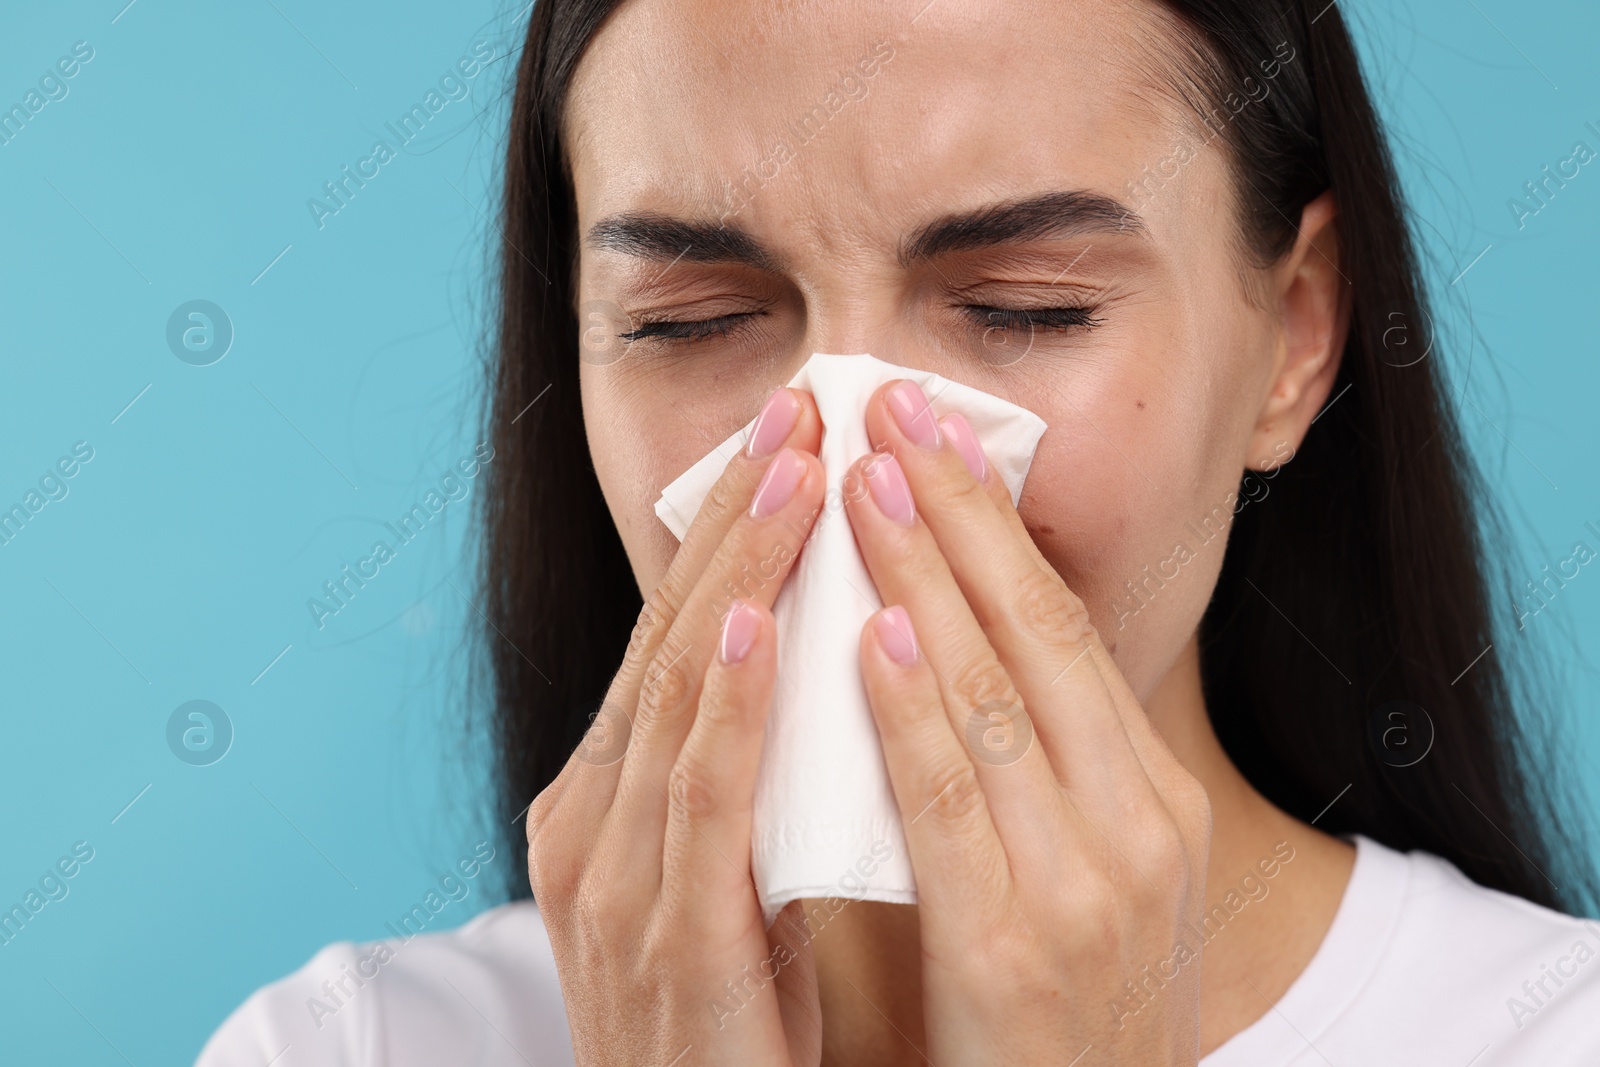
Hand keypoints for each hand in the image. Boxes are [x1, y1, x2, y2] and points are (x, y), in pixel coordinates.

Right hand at [527, 387, 827, 1066]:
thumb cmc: (733, 1014)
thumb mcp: (727, 868)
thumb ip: (745, 768)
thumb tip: (805, 653)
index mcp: (603, 800)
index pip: (671, 636)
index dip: (730, 531)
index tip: (791, 436)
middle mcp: (588, 823)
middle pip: (669, 638)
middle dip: (738, 518)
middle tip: (801, 408)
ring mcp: (613, 880)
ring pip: (677, 696)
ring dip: (740, 574)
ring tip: (797, 471)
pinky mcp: (664, 941)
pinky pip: (699, 802)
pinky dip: (724, 706)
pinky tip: (757, 622)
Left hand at [843, 379, 1213, 1064]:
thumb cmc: (1051, 1014)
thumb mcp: (1075, 877)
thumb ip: (1021, 772)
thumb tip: (929, 645)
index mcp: (1152, 800)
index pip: (1064, 629)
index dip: (993, 523)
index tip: (932, 432)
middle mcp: (1139, 826)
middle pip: (1037, 634)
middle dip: (956, 513)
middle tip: (888, 409)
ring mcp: (1089, 885)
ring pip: (994, 695)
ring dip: (922, 577)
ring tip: (864, 481)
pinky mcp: (1017, 947)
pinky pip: (953, 801)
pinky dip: (912, 710)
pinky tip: (870, 632)